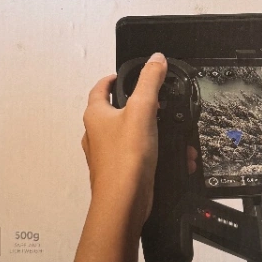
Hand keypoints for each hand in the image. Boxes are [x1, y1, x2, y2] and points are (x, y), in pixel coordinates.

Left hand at [82, 52, 167, 229]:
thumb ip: (149, 82)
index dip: (112, 78)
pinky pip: (135, 153)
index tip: (123, 75)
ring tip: (164, 128)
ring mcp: (106, 153)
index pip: (100, 88)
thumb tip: (155, 60)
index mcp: (95, 115)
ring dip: (147, 129)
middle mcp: (96, 133)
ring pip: (127, 133)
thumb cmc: (124, 160)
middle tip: (151, 100)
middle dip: (136, 105)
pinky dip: (151, 150)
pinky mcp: (119, 169)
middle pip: (114, 110)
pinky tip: (166, 154)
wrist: (123, 202)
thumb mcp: (142, 110)